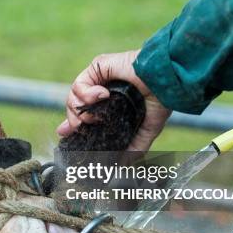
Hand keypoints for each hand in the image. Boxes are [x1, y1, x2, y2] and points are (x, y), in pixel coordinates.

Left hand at [56, 50, 171, 151]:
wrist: (166, 82)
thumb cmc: (160, 101)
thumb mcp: (144, 130)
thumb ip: (132, 147)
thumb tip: (120, 165)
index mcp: (109, 105)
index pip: (83, 116)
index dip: (72, 126)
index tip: (66, 135)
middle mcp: (101, 91)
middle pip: (75, 107)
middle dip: (75, 121)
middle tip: (82, 127)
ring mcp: (98, 79)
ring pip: (74, 96)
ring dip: (81, 109)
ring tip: (96, 114)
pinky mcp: (97, 67)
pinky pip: (80, 83)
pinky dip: (87, 93)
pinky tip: (102, 95)